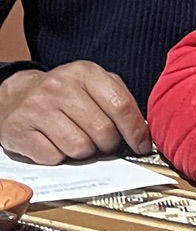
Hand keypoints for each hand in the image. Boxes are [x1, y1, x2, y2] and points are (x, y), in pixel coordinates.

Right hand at [0, 63, 150, 163]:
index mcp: (85, 73)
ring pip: (80, 148)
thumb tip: (144, 134)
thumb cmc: (64, 95)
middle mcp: (60, 86)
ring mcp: (38, 107)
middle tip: (102, 143)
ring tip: (76, 139)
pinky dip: (60, 157)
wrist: (16, 96)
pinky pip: (54, 157)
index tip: (142, 146)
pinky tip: (55, 143)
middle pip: (103, 132)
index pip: (121, 106)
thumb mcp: (93, 86)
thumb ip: (120, 102)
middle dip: (109, 145)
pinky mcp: (20, 129)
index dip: (136, 131)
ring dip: (84, 152)